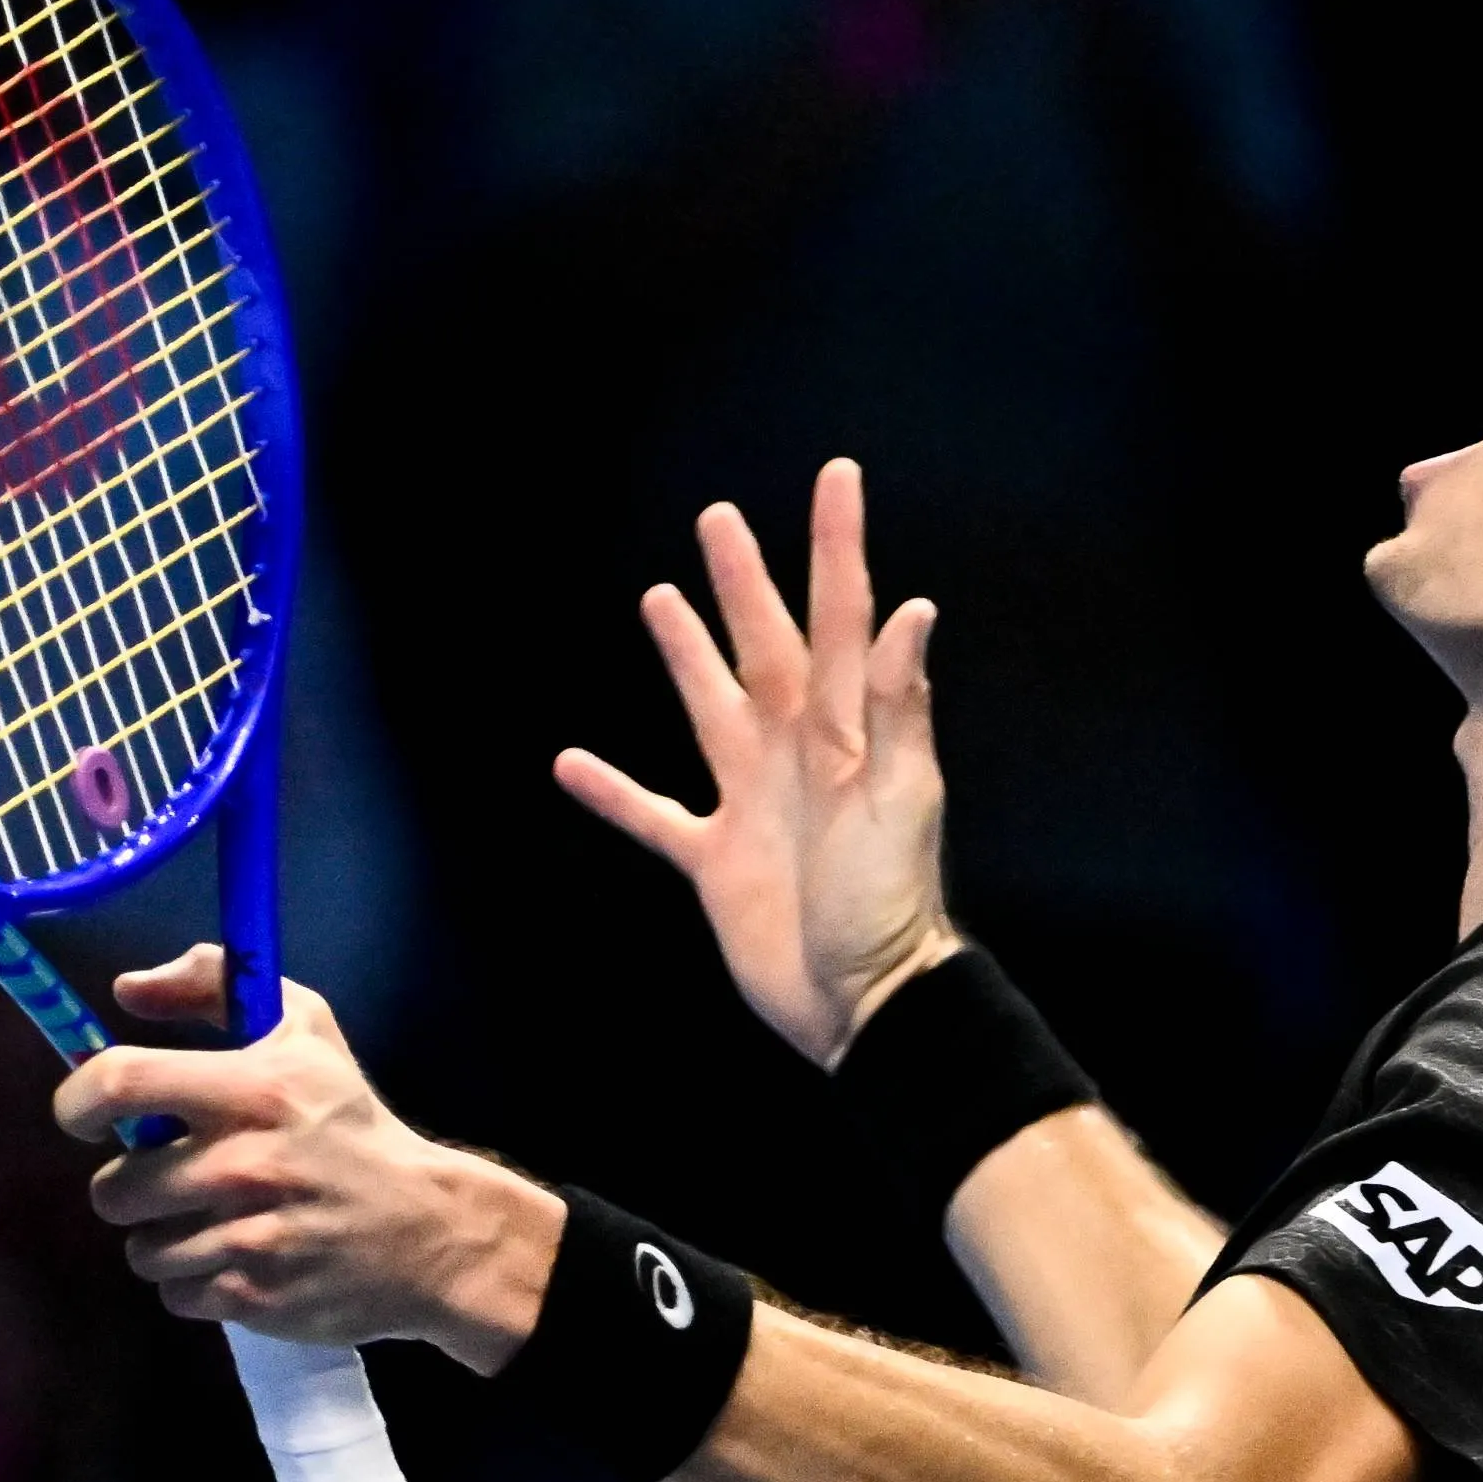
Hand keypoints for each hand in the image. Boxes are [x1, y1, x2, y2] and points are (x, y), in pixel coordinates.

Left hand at [52, 946, 563, 1372]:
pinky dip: (196, 1283)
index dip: (78, 1100)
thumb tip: (126, 988)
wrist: (428, 1230)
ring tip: (213, 1222)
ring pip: (140, 1249)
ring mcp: (247, 1237)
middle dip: (133, 1187)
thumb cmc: (352, 1124)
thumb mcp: (303, 1030)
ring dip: (165, 1238)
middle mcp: (245, 1163)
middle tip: (176, 1179)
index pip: (120, 1082)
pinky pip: (175, 1294)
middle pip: (113, 1189)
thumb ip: (214, 984)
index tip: (84, 1116)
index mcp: (254, 1089)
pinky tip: (238, 1259)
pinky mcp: (253, 1297)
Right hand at [555, 458, 958, 1066]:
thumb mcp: (900, 799)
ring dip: (685, 657)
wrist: (861, 1003)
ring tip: (659, 599)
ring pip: (709, 709)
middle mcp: (796, 752)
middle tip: (719, 519)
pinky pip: (654, 815)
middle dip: (744, 583)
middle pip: (765, 646)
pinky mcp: (715, 861)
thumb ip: (895, 707)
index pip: (839, 617)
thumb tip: (911, 611)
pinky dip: (614, 793)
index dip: (837, 547)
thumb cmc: (889, 904)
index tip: (835, 478)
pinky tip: (571, 763)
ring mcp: (752, 803)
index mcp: (844, 729)